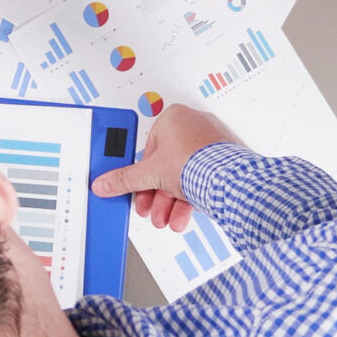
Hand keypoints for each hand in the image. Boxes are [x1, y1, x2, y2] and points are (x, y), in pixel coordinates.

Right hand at [90, 104, 242, 230]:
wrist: (230, 180)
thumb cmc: (196, 162)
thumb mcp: (150, 174)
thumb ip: (125, 180)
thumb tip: (106, 183)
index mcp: (173, 118)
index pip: (148, 149)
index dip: (140, 175)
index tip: (136, 188)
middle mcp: (193, 126)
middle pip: (166, 166)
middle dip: (156, 194)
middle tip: (150, 209)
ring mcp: (211, 143)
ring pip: (184, 175)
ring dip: (172, 202)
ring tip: (167, 218)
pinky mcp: (223, 160)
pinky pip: (201, 178)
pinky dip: (191, 198)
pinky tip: (182, 214)